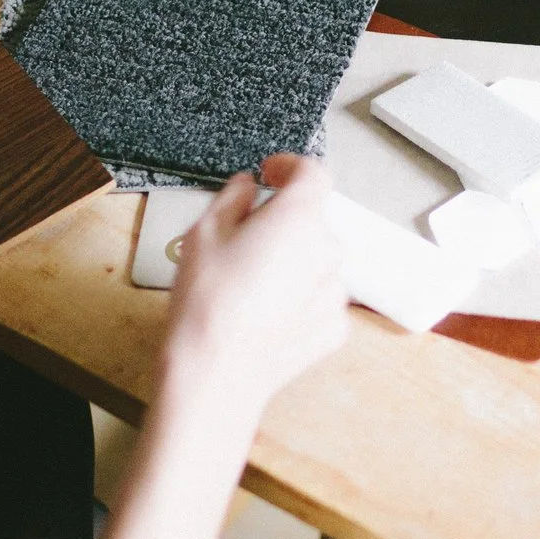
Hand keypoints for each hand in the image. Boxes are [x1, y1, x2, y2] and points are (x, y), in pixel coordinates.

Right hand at [161, 154, 349, 433]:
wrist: (216, 371)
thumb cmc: (207, 302)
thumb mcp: (204, 231)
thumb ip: (233, 196)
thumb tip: (247, 187)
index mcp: (299, 216)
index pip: (312, 172)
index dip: (289, 167)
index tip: (270, 173)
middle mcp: (328, 249)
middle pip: (312, 219)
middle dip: (283, 220)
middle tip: (244, 237)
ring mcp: (335, 291)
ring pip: (317, 260)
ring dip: (292, 259)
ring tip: (250, 282)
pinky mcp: (334, 326)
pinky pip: (319, 298)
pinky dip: (299, 297)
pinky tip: (265, 311)